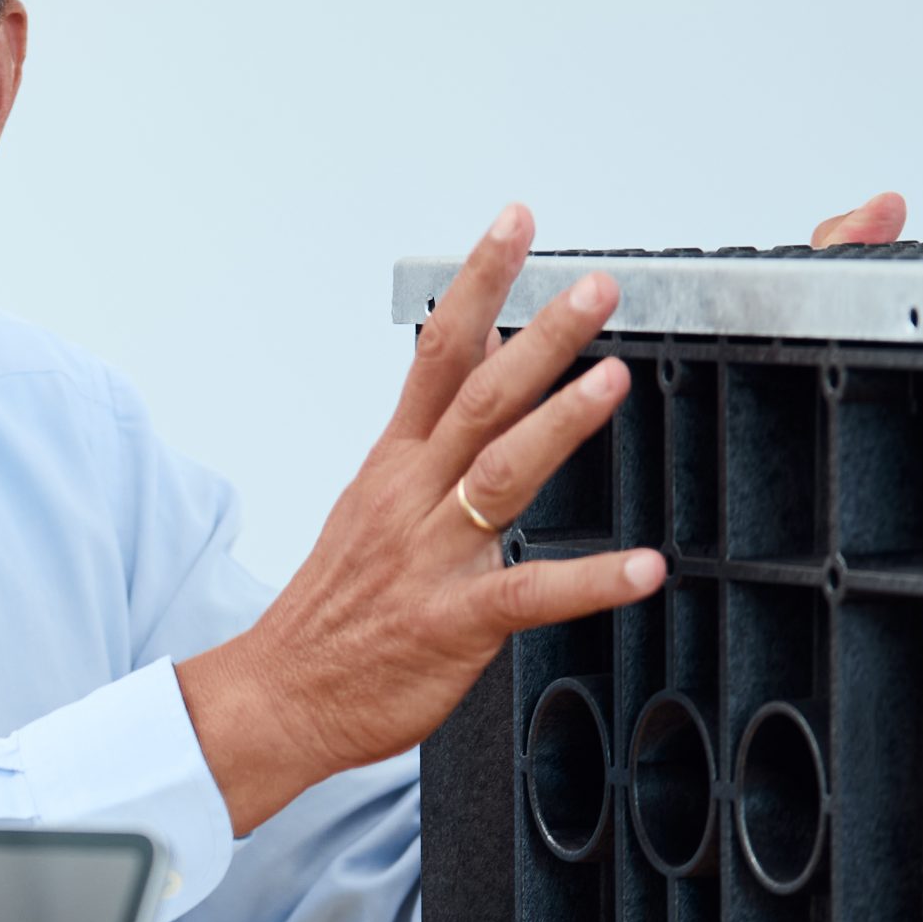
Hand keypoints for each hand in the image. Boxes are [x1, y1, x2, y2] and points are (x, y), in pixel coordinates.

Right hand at [177, 204, 665, 836]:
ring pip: (501, 473)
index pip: (437, 353)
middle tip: (596, 288)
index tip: (515, 226)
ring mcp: (431, 557)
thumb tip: (481, 370)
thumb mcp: (370, 506)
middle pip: (478, 397)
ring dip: (560, 422)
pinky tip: (644, 568)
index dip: (479, 284)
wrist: (278, 695)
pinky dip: (591, 580)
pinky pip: (529, 594)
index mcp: (393, 465)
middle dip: (540, 336)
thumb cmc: (332, 612)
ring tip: (613, 380)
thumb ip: (430, 443)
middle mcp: (411, 497)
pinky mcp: (451, 621)